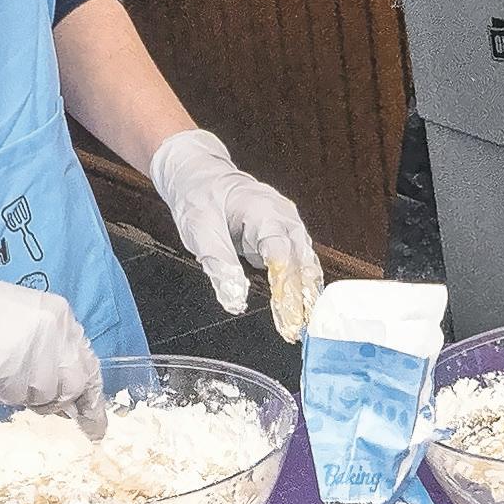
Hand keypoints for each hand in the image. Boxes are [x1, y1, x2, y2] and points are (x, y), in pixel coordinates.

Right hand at [0, 264, 111, 414]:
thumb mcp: (19, 322)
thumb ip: (44, 347)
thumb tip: (58, 384)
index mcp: (59, 314)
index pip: (88, 361)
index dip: (90, 394)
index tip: (92, 418)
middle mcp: (55, 328)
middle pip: (74, 383)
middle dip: (59, 401)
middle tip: (48, 412)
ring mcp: (36, 345)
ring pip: (45, 393)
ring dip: (24, 395)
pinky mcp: (15, 363)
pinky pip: (17, 396)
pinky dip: (2, 393)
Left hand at [148, 130, 320, 338]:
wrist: (201, 175)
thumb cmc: (200, 197)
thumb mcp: (199, 229)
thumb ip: (219, 264)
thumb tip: (234, 298)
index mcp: (263, 209)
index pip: (280, 250)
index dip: (284, 282)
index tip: (284, 310)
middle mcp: (284, 217)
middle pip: (299, 260)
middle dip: (298, 296)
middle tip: (293, 328)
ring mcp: (289, 226)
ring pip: (305, 263)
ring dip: (303, 294)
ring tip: (300, 324)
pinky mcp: (286, 237)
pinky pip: (299, 263)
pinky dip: (300, 286)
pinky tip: (300, 308)